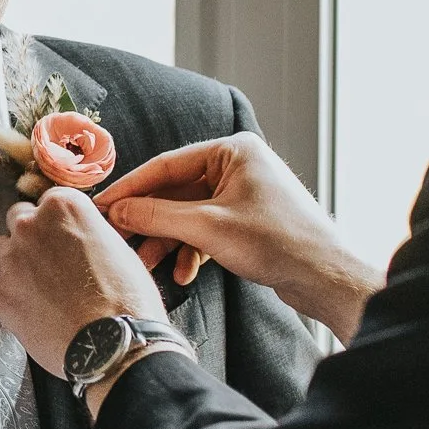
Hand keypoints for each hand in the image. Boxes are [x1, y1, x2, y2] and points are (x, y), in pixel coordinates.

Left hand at [0, 188, 165, 380]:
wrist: (115, 344)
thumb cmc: (126, 297)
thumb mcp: (117, 246)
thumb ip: (87, 231)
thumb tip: (79, 237)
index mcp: (63, 206)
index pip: (49, 200)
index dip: (59, 221)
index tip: (65, 236)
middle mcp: (31, 225)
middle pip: (19, 219)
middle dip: (32, 235)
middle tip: (51, 260)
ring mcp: (11, 260)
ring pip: (3, 251)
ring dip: (18, 263)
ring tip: (44, 289)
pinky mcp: (0, 294)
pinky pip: (2, 287)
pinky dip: (16, 297)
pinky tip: (40, 312)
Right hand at [95, 133, 382, 343]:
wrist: (326, 277)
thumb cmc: (277, 242)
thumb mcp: (207, 228)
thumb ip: (156, 216)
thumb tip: (116, 211)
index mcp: (233, 151)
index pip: (168, 164)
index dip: (131, 187)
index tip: (102, 206)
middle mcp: (239, 166)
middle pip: (177, 190)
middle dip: (150, 221)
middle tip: (120, 241)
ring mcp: (244, 194)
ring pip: (189, 213)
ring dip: (169, 240)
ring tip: (149, 264)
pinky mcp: (248, 221)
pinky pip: (207, 229)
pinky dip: (192, 249)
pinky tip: (184, 273)